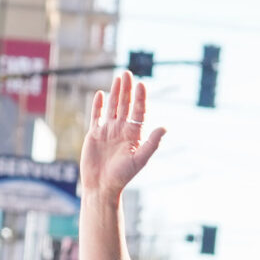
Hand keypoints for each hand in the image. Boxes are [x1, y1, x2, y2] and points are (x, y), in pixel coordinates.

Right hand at [80, 71, 163, 202]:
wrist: (102, 186)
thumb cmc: (122, 176)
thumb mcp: (140, 159)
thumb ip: (152, 143)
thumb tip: (164, 127)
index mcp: (134, 135)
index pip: (138, 112)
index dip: (140, 98)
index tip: (142, 84)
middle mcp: (122, 130)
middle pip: (126, 105)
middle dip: (127, 90)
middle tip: (128, 73)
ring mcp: (108, 131)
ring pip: (113, 107)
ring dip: (116, 93)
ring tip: (119, 78)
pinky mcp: (95, 134)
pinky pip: (97, 116)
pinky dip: (98, 105)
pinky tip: (101, 94)